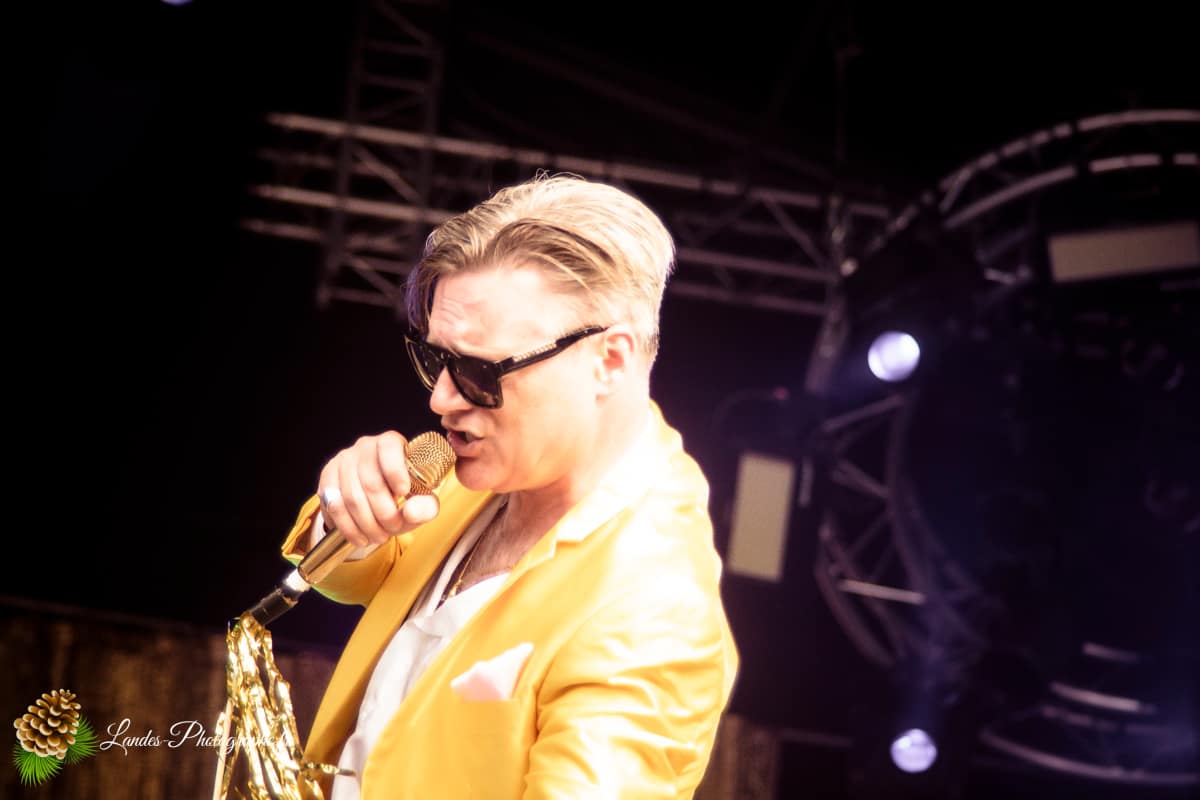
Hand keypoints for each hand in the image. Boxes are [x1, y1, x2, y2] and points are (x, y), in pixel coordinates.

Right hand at [317, 432, 440, 547]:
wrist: (377, 497)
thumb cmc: (403, 494)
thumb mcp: (422, 499)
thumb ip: (425, 506)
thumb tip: (410, 513)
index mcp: (390, 443)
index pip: (389, 447)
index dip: (396, 471)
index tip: (404, 492)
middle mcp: (364, 447)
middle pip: (371, 482)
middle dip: (384, 513)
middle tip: (394, 529)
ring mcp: (343, 461)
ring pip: (352, 497)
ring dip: (367, 524)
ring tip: (379, 537)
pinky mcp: (327, 478)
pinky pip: (334, 506)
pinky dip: (348, 527)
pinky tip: (360, 537)